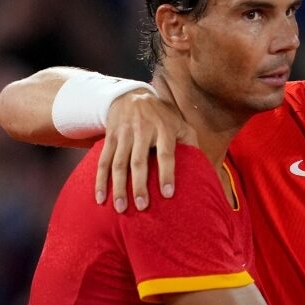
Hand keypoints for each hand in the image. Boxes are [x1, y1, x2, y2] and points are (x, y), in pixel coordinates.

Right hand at [96, 89, 196, 211]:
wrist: (132, 95)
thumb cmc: (162, 117)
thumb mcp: (180, 123)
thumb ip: (191, 143)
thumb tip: (204, 169)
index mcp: (163, 129)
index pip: (166, 153)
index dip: (167, 174)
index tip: (168, 194)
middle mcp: (142, 131)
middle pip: (139, 161)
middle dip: (139, 185)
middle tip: (142, 207)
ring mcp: (124, 134)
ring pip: (119, 163)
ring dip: (118, 187)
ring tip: (120, 208)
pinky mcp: (110, 138)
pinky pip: (103, 161)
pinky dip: (100, 181)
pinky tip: (100, 198)